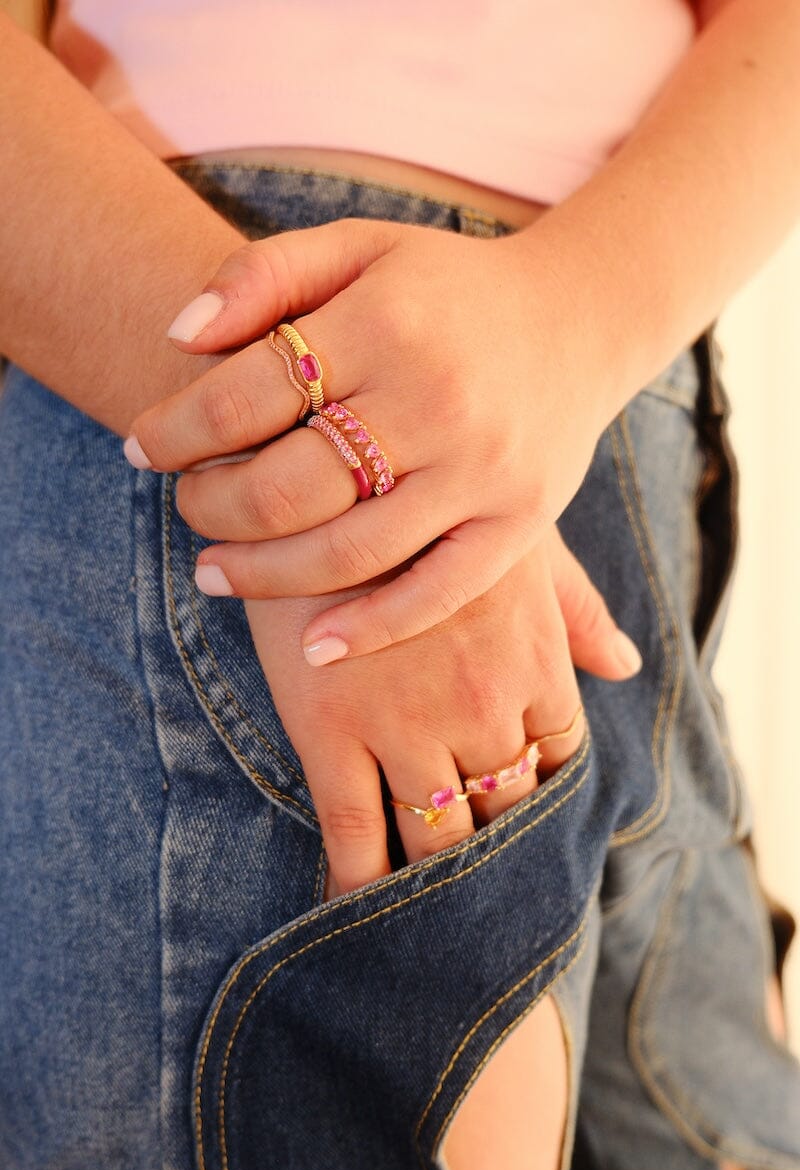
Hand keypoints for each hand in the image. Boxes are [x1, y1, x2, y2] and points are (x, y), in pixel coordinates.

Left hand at [125, 219, 609, 659]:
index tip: (143, 448)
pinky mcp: (518, 523)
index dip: (176, 430)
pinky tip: (313, 646)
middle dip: (211, 507)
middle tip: (186, 508)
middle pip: (288, 485)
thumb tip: (178, 335)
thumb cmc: (446, 290)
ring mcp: (481, 471)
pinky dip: (370, 628)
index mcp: (385, 323)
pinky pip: (436, 593)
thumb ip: (265, 272)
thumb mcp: (359, 247)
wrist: (578, 318)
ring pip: (348, 551)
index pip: (247, 393)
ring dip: (262, 575)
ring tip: (213, 574)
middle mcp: (436, 400)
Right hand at [245, 532, 606, 895]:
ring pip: (437, 835)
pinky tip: (357, 907)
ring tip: (430, 910)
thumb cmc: (428, 500)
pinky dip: (359, 884)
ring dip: (436, 880)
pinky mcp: (331, 733)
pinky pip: (353, 834)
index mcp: (534, 661)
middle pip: (504, 807)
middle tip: (479, 873)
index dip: (543, 787)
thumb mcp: (519, 544)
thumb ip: (575, 611)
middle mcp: (483, 708)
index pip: (559, 755)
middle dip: (496, 844)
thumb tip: (626, 664)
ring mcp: (407, 727)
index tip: (522, 803)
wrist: (328, 467)